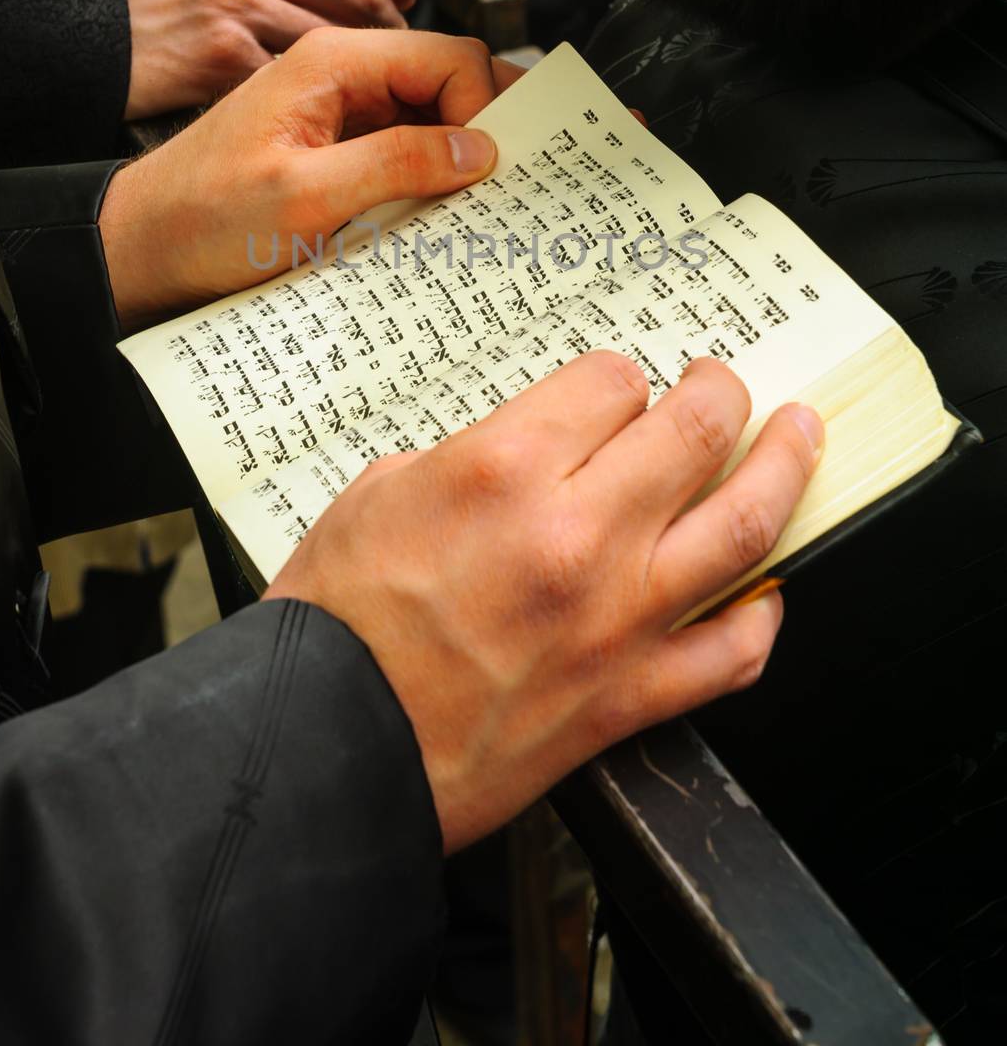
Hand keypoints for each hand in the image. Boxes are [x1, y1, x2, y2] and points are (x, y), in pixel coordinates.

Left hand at [100, 29, 521, 326]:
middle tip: (506, 187)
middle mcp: (342, 73)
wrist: (141, 249)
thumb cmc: (203, 220)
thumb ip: (396, 163)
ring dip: (459, 159)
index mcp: (333, 60)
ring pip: (433, 116)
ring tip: (476, 208)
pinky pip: (405, 148)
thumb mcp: (305, 197)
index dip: (484, 109)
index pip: (451, 57)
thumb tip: (479, 148)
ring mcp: (341, 110)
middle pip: (449, 79)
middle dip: (484, 128)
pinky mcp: (338, 147)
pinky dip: (430, 178)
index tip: (490, 172)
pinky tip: (437, 217)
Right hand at [108, 0, 421, 119]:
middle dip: (392, 26)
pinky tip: (326, 107)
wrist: (79, 31)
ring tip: (366, 82)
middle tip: (395, 47)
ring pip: (337, 39)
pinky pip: (297, 79)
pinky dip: (320, 98)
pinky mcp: (222, 58)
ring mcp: (234, 5)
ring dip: (364, 68)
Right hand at [268, 355, 822, 852]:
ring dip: (784, 467)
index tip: (616, 392)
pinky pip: (731, 653)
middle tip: (720, 385)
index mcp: (504, 470)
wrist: (327, 747)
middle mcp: (576, 536)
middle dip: (719, 391)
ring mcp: (615, 620)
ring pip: (743, 526)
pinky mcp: (627, 697)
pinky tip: (765, 589)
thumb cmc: (337, 627)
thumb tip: (534, 448)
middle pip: (697, 429)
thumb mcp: (382, 491)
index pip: (613, 381)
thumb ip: (474, 454)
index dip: (619, 378)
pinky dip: (763, 615)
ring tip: (799, 437)